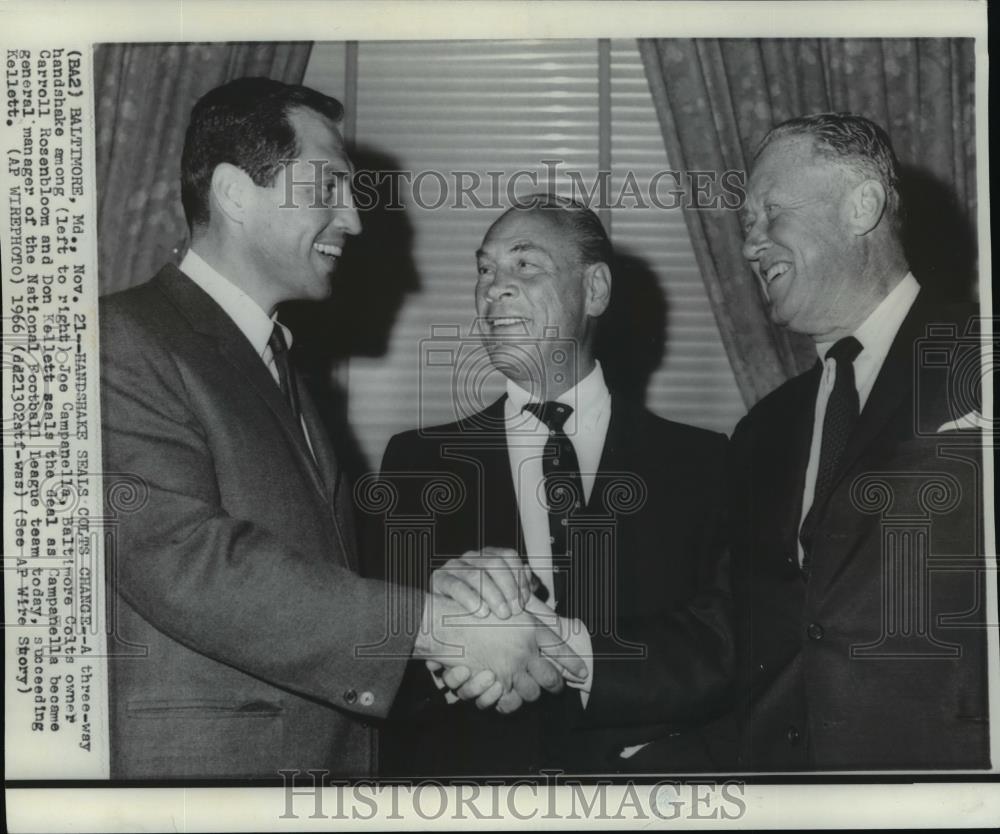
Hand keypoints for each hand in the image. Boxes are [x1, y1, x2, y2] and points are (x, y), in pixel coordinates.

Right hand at [416, 594, 585, 711]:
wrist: (443, 622)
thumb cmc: (473, 611)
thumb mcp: (506, 611)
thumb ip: (527, 622)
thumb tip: (546, 634)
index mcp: (530, 629)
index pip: (561, 650)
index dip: (573, 664)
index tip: (583, 673)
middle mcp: (524, 650)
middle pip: (551, 678)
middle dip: (557, 685)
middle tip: (559, 686)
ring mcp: (509, 669)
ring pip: (532, 694)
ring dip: (532, 694)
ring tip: (531, 690)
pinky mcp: (492, 683)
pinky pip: (508, 702)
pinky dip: (510, 702)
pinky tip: (509, 696)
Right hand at [430, 546, 530, 618]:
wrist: (448, 619)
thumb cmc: (482, 608)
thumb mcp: (506, 602)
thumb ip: (524, 599)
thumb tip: (541, 597)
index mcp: (490, 556)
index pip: (508, 556)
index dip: (519, 577)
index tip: (525, 600)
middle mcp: (473, 557)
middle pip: (495, 563)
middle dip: (509, 588)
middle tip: (515, 610)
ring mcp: (455, 565)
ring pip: (477, 574)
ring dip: (493, 595)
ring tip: (502, 614)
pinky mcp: (440, 579)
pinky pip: (456, 585)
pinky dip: (471, 599)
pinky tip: (482, 612)